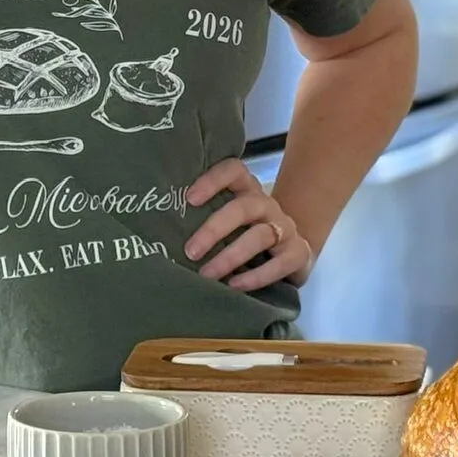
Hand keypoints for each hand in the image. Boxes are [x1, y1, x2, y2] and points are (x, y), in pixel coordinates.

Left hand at [183, 158, 315, 290]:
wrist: (292, 253)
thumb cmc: (246, 235)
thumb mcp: (227, 221)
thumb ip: (203, 218)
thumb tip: (160, 232)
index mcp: (247, 190)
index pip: (233, 170)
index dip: (213, 180)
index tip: (189, 199)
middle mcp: (267, 204)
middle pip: (243, 207)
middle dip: (214, 229)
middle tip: (190, 252)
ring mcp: (285, 227)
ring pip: (259, 236)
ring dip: (230, 257)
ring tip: (207, 275)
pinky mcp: (298, 253)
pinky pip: (280, 263)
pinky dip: (255, 276)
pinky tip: (234, 286)